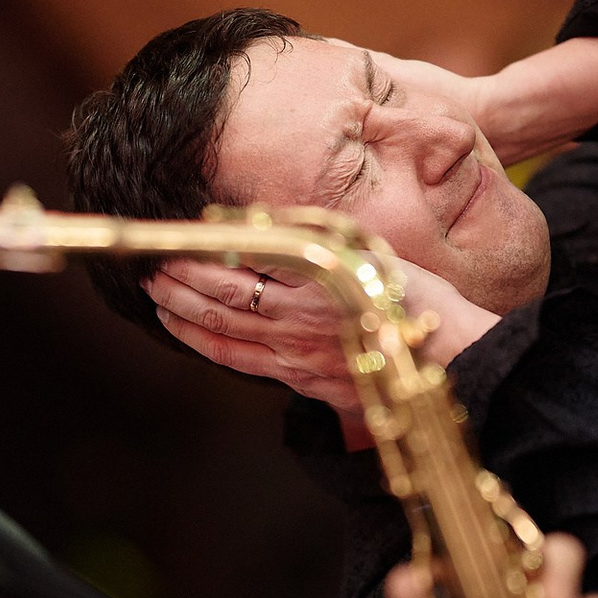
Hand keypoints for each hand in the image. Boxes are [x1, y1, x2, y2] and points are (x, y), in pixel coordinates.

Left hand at [143, 255, 499, 421]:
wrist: (449, 360)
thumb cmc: (417, 297)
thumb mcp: (367, 246)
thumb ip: (311, 230)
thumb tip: (250, 218)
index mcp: (314, 278)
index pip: (237, 260)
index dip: (195, 251)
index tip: (168, 237)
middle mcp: (296, 319)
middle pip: (219, 296)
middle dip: (177, 279)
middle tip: (148, 263)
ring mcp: (294, 354)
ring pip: (221, 329)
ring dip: (180, 310)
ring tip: (154, 292)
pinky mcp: (299, 380)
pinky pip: (238, 360)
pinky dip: (203, 342)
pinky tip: (182, 329)